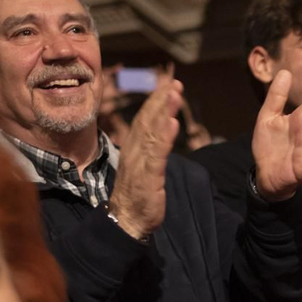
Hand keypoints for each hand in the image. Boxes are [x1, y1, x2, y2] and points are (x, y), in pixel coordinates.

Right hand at [108, 65, 180, 238]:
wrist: (127, 221)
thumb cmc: (137, 195)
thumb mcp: (144, 167)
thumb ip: (150, 149)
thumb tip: (157, 132)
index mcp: (134, 148)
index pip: (145, 118)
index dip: (156, 99)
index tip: (168, 83)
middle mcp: (134, 151)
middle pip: (147, 119)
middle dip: (161, 99)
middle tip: (173, 80)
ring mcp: (140, 163)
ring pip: (152, 132)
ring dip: (164, 111)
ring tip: (174, 93)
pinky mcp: (148, 177)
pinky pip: (156, 154)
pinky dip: (164, 137)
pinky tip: (172, 123)